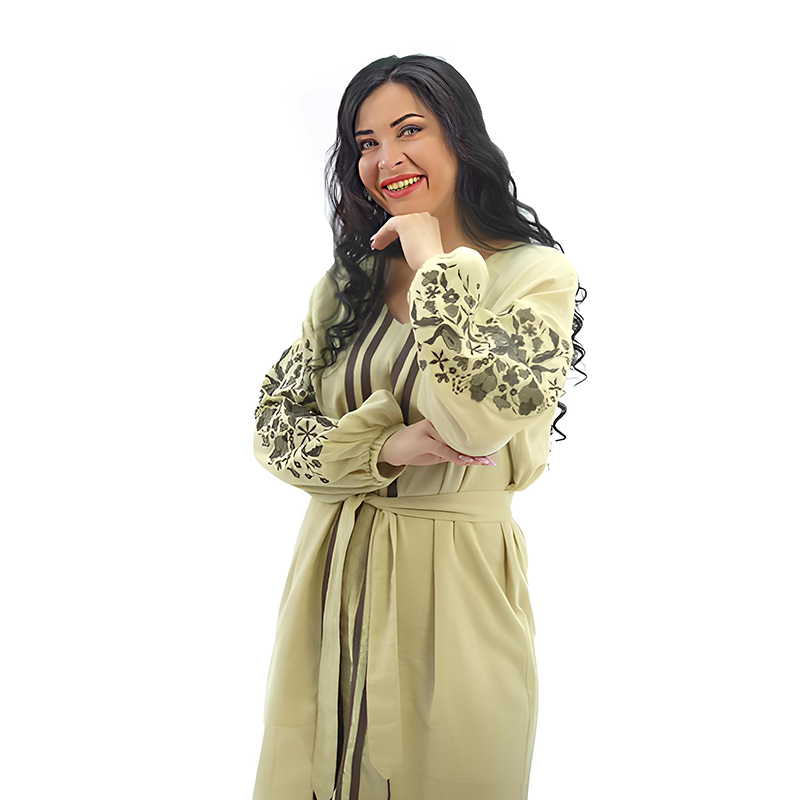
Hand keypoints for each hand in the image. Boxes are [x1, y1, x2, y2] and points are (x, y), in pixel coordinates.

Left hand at [370, 211, 445, 271]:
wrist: (433, 266)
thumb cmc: (431, 263)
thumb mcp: (425, 250)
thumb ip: (417, 242)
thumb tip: (406, 245)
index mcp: (431, 223)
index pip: (412, 225)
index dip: (400, 234)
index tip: (392, 242)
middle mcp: (424, 217)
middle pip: (403, 223)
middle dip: (390, 233)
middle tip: (381, 243)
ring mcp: (415, 218)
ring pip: (395, 224)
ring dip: (384, 235)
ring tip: (377, 245)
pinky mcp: (404, 223)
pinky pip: (389, 226)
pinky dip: (382, 235)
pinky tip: (377, 244)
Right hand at [378, 419, 498, 467]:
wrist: (389, 448)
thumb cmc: (413, 449)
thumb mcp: (434, 452)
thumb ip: (450, 452)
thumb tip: (469, 457)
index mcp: (441, 424)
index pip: (462, 432)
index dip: (478, 439)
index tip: (493, 446)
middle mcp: (437, 423)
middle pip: (462, 435)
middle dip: (479, 446)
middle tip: (495, 453)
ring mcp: (429, 429)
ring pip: (455, 441)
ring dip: (471, 453)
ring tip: (486, 459)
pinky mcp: (422, 438)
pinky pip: (443, 448)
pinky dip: (455, 456)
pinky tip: (467, 460)